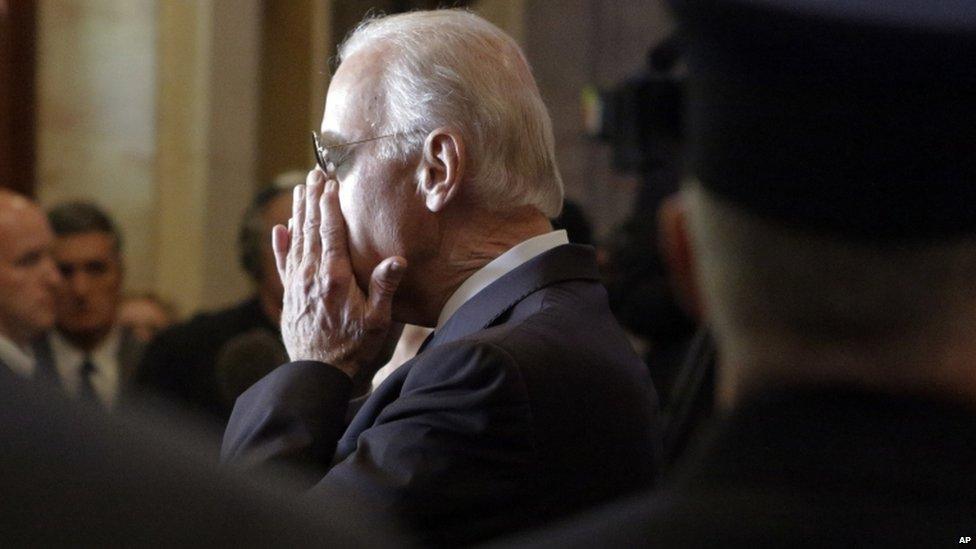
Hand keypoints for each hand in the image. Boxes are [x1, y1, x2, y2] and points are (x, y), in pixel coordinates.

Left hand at [272, 170, 406, 377]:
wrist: (318, 372)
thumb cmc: (353, 347)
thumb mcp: (377, 321)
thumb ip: (384, 288)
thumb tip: (397, 260)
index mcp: (335, 277)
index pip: (331, 232)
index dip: (330, 205)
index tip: (330, 183)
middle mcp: (312, 275)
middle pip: (311, 229)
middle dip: (313, 200)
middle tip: (314, 175)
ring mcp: (298, 284)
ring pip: (296, 240)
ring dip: (298, 214)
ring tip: (300, 191)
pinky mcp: (290, 295)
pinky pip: (283, 263)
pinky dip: (281, 244)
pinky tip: (279, 229)